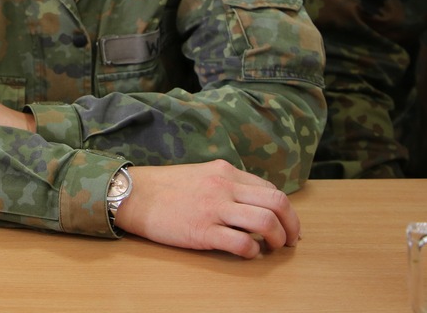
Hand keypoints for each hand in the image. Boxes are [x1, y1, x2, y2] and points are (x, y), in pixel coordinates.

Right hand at [115, 160, 300, 258]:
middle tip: (291, 240)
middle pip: (277, 202)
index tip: (286, 224)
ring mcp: (214, 209)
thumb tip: (250, 203)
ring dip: (279, 239)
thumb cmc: (164, 187)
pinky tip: (248, 253)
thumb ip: (225, 184)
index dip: (285, 210)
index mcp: (225, 172)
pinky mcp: (203, 231)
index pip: (270, 188)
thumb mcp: (200, 174)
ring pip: (266, 222)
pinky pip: (242, 243)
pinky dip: (253, 252)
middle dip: (292, 225)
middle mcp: (224, 187)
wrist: (133, 195)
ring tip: (274, 249)